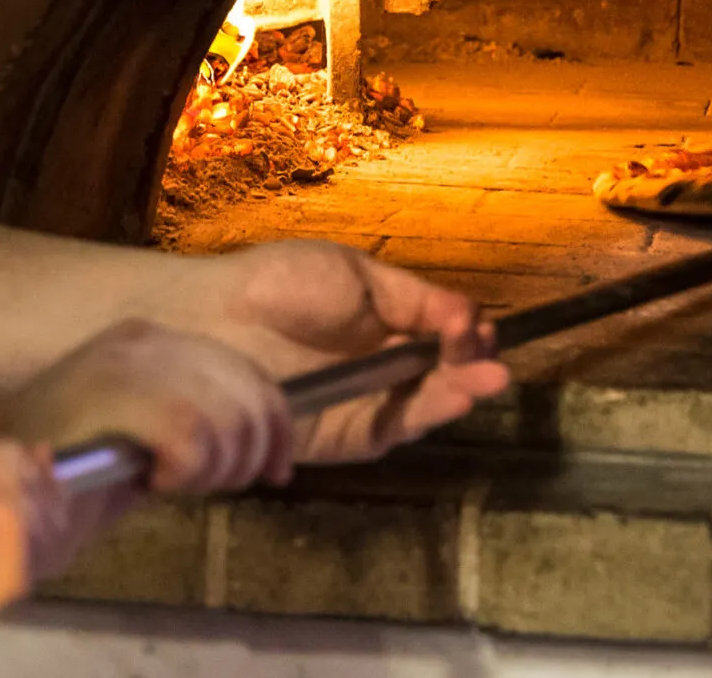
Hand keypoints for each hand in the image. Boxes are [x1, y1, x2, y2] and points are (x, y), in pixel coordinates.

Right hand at [0, 318, 294, 495]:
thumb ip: (189, 417)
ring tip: (175, 482)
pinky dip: (189, 471)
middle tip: (226, 485)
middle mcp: (141, 340)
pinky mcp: (113, 396)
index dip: (274, 422)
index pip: (244, 369)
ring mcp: (125, 364)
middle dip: (253, 450)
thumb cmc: (50, 479)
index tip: (278, 467)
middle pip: (249, 391)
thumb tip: (258, 435)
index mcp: (147, 340)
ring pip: (230, 417)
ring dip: (218, 468)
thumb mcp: (133, 434)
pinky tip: (154, 481)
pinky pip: (196, 437)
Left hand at [176, 240, 510, 462]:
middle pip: (438, 375)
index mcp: (382, 323)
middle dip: (471, 368)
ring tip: (488, 380)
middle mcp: (378, 367)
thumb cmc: (279, 284)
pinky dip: (424, 417)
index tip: (481, 328)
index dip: (466, 334)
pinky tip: (451, 398)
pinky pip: (392, 430)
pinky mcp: (343, 435)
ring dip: (459, 393)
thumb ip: (413, 299)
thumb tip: (469, 315)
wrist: (215, 318)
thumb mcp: (356, 275)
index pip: (439, 335)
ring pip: (422, 406)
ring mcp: (362, 403)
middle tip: (496, 364)